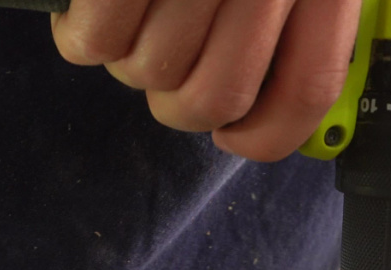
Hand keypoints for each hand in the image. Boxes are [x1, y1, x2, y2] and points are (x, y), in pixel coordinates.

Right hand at [49, 0, 360, 160]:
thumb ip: (305, 32)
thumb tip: (277, 119)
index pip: (306, 91)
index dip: (268, 135)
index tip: (237, 134)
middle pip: (216, 96)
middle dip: (182, 95)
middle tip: (171, 52)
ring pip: (152, 74)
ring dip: (134, 55)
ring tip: (136, 10)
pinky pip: (96, 41)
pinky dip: (83, 31)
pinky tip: (92, 5)